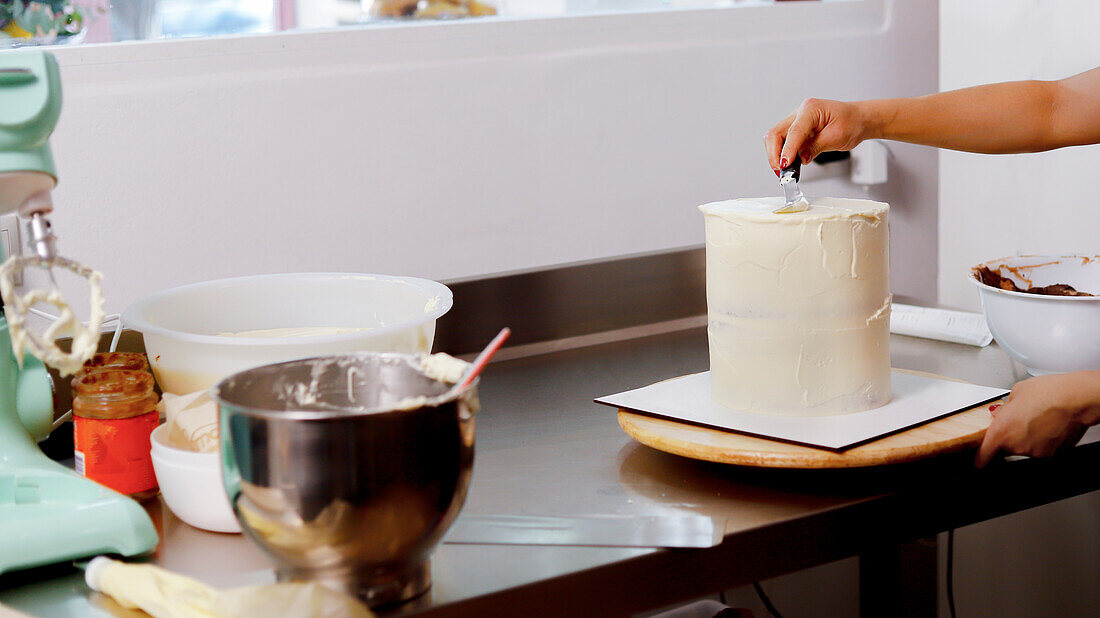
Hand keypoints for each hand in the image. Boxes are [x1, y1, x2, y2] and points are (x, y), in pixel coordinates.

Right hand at [764, 98, 873, 172]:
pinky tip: (787, 163)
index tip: (784, 165)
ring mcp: (797, 120)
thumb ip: (815, 147)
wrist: (858, 119)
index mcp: (811, 109)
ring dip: (776, 155)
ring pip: (775, 138)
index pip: (793, 132)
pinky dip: (782, 153)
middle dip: (774, 154)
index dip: (787, 150)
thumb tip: (800, 159)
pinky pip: (783, 141)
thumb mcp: (836, 137)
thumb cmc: (852, 122)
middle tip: (780, 171)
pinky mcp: (797, 129)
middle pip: (776, 133)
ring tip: (783, 170)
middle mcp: (800, 112)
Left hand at [975, 371, 1099, 467]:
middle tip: (1023, 418)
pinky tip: (1049, 425)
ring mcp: (1034, 451)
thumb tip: (1000, 413)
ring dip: (1029, 436)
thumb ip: (1004, 408)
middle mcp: (1016, 445)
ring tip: (1040, 418)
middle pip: (1007, 446)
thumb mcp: (1016, 393)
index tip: (978, 460)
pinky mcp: (1051, 454)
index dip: (981, 457)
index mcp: (1001, 430)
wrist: (1075, 399)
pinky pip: (1041, 448)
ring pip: (1025, 446)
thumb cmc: (1046, 393)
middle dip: (1012, 435)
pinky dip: (1043, 439)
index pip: (985, 452)